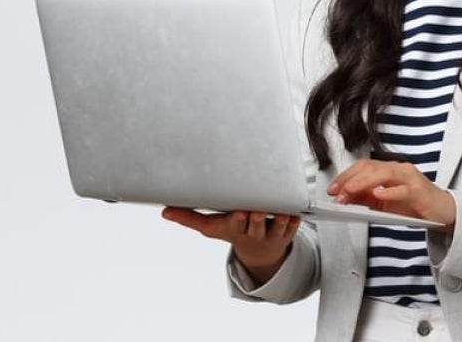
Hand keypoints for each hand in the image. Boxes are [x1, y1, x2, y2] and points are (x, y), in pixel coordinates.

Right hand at [161, 208, 300, 282]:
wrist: (258, 251)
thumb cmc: (232, 230)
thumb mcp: (211, 227)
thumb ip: (189, 218)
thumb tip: (164, 211)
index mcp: (236, 229)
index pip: (237, 224)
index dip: (239, 219)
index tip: (240, 212)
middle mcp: (254, 232)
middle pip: (257, 225)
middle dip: (258, 217)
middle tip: (260, 209)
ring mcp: (272, 232)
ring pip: (278, 227)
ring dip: (281, 220)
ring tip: (283, 212)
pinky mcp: (288, 231)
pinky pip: (295, 226)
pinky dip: (296, 221)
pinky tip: (297, 212)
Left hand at [327, 160, 455, 229]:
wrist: (442, 211)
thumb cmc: (414, 204)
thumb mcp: (385, 202)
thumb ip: (366, 198)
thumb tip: (344, 197)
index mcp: (389, 170)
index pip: (363, 166)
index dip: (345, 176)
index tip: (332, 189)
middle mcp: (399, 170)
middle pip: (370, 168)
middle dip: (350, 180)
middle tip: (337, 193)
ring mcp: (410, 178)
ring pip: (383, 174)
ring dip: (363, 183)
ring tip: (349, 191)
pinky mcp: (419, 191)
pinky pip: (402, 189)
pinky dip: (389, 191)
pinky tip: (377, 195)